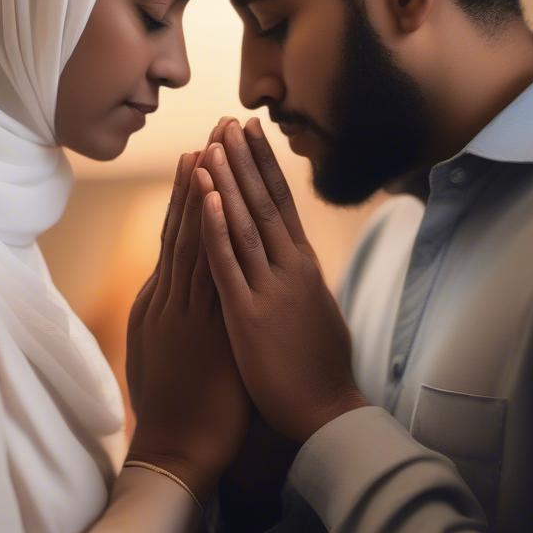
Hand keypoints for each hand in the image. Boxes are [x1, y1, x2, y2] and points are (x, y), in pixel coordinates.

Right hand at [125, 123, 250, 502]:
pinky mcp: (197, 326)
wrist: (176, 453)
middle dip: (197, 180)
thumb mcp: (170, 356)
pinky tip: (212, 201)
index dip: (189, 198)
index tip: (201, 159)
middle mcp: (167, 299)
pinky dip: (206, 233)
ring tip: (208, 149)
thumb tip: (185, 301)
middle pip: (182, 228)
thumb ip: (178, 322)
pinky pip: (204, 271)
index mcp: (161, 305)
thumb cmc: (178, 410)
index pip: (176, 240)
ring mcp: (181, 311)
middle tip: (209, 134)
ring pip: (191, 240)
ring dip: (201, 194)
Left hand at [197, 118, 367, 443]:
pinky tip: (205, 197)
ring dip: (226, 181)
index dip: (264, 166)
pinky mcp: (249, 315)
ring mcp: (270, 289)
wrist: (326, 412)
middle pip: (264, 202)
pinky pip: (228, 263)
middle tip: (229, 120)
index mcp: (304, 266)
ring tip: (213, 143)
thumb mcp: (317, 312)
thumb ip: (303, 282)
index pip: (282, 204)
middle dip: (245, 159)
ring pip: (244, 223)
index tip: (251, 134)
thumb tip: (299, 262)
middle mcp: (290, 268)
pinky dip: (216, 227)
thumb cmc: (321, 368)